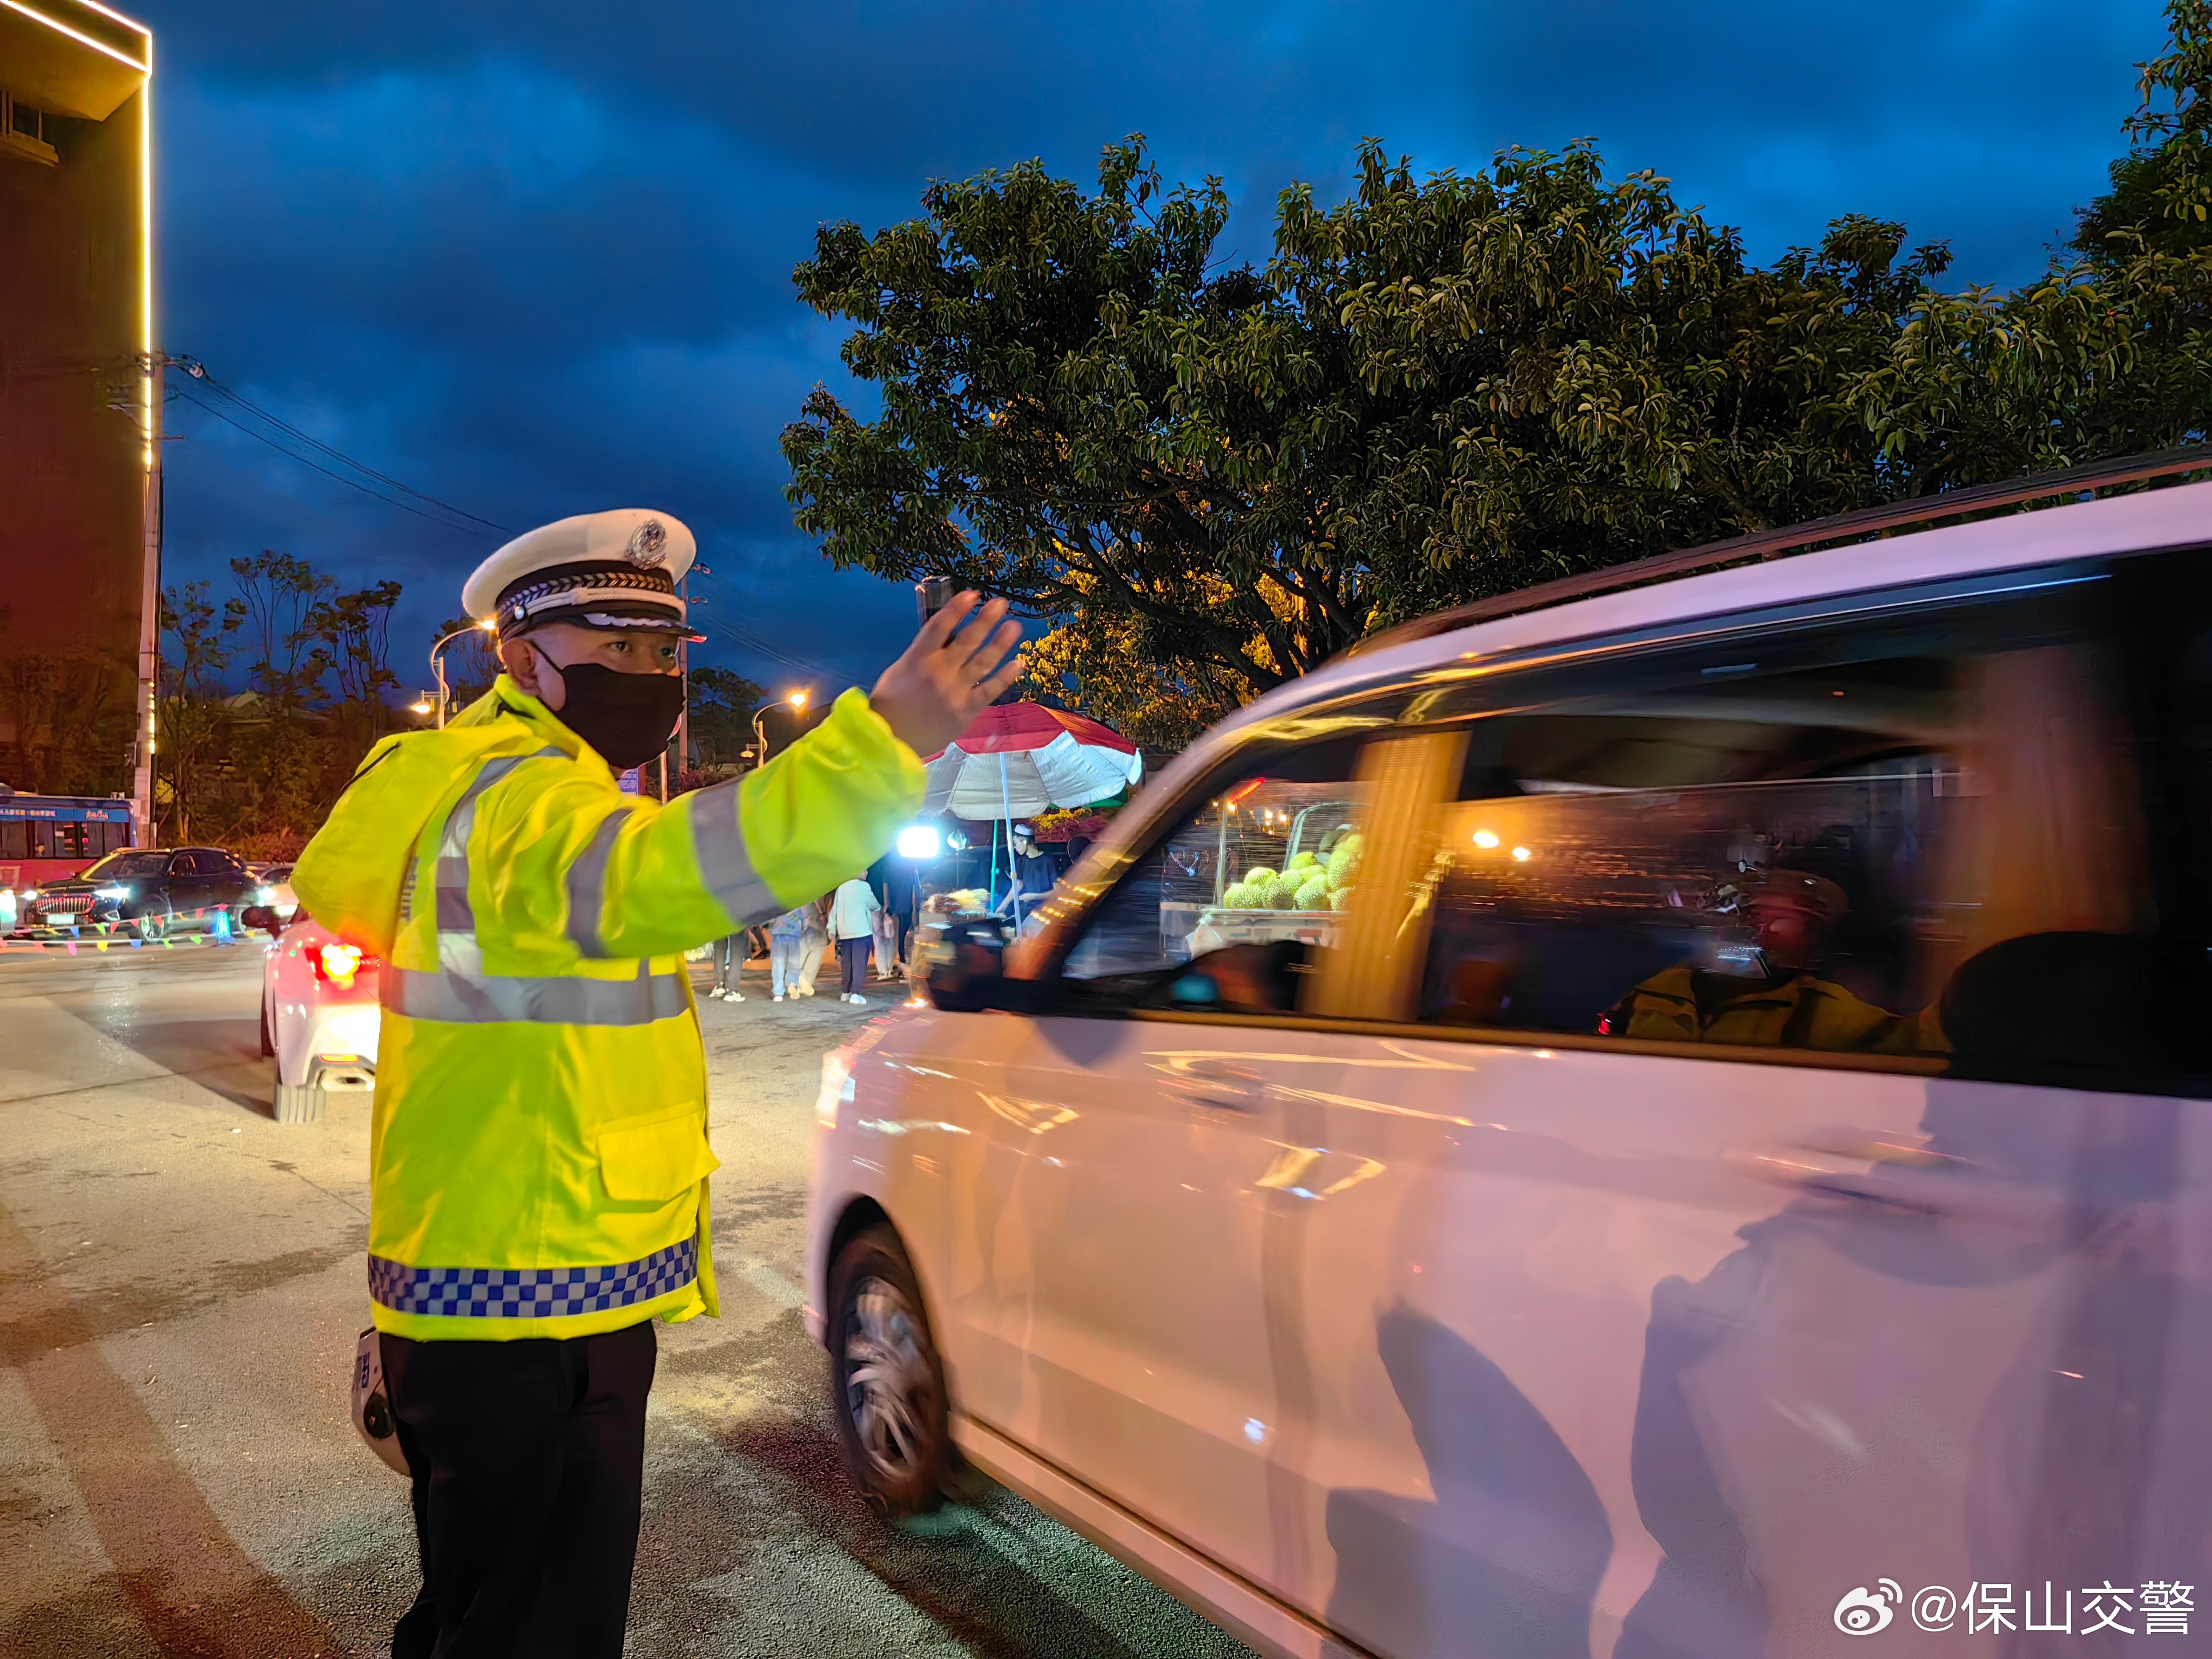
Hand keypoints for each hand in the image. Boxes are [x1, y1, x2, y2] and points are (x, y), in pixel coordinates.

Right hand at [869, 592, 1023, 756]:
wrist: (891, 740)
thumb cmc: (891, 704)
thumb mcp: (899, 670)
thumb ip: (922, 653)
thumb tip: (947, 635)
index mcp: (918, 658)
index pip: (939, 626)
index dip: (957, 608)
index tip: (972, 594)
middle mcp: (939, 671)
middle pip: (967, 640)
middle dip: (986, 619)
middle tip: (1001, 604)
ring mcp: (955, 691)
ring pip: (983, 662)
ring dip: (1001, 642)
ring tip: (1015, 627)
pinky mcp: (966, 711)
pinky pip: (989, 690)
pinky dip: (1005, 676)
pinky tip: (1018, 663)